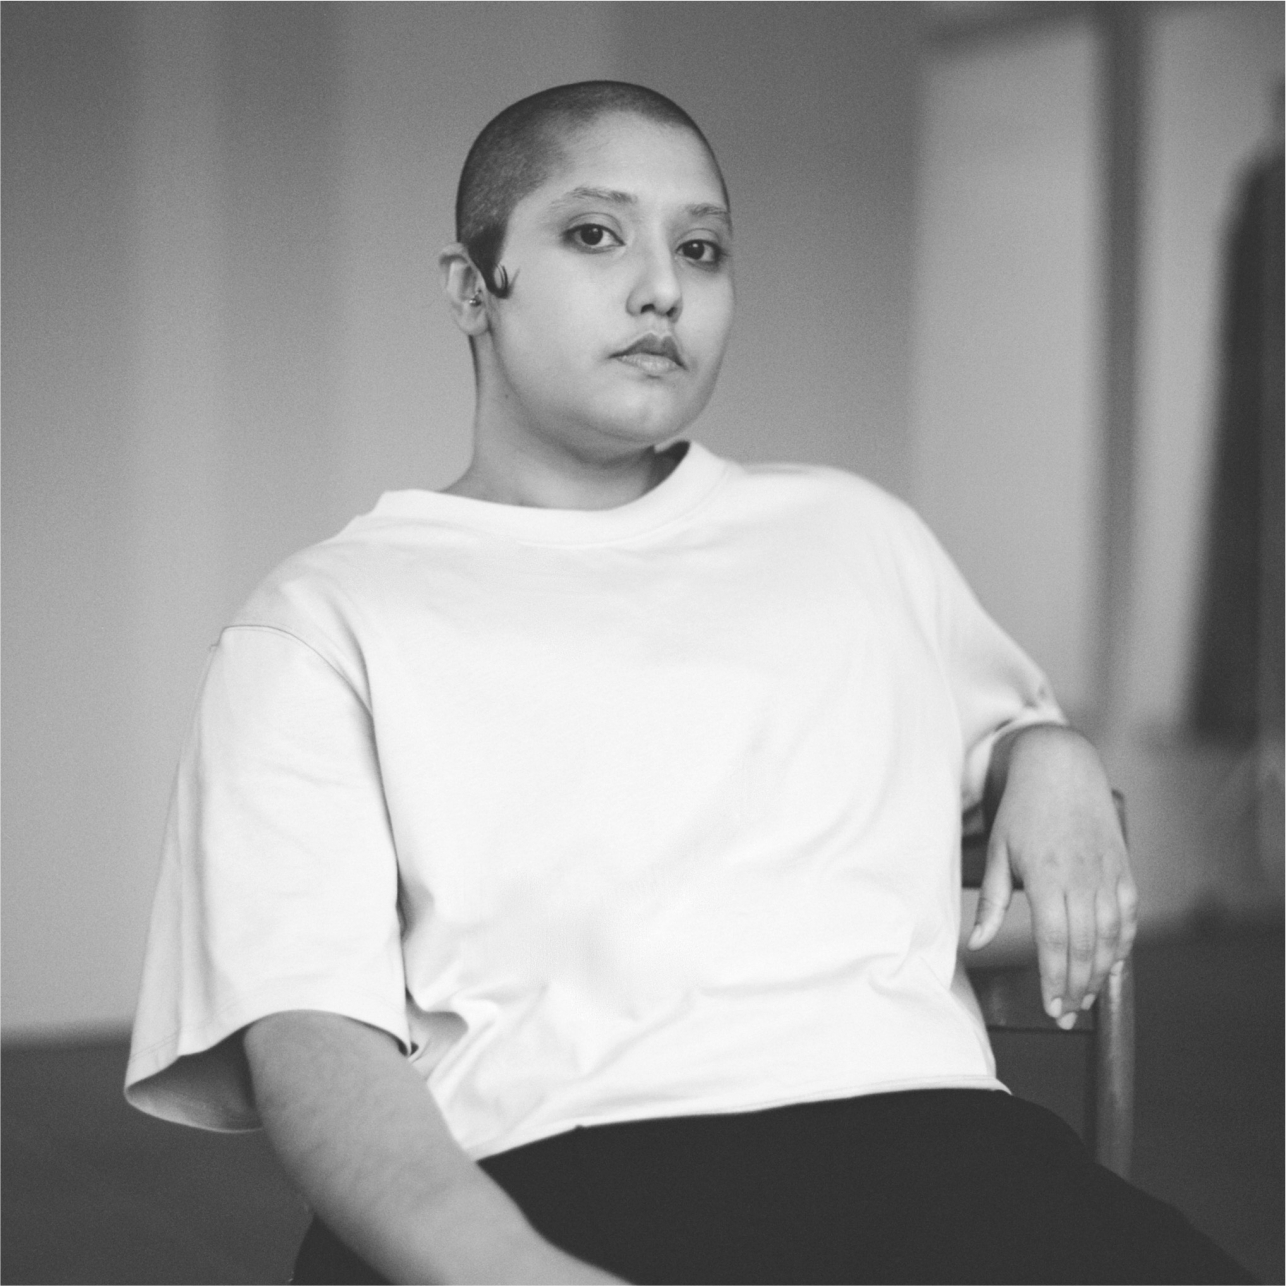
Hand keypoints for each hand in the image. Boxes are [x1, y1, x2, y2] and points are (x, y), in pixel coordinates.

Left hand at [967, 725, 1138, 1027]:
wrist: (1062, 768)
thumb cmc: (1023, 810)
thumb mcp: (998, 851)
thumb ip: (992, 901)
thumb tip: (977, 943)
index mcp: (1047, 877)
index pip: (1055, 942)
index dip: (1054, 979)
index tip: (1051, 1007)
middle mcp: (1083, 878)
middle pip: (1085, 947)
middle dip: (1077, 986)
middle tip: (1066, 1013)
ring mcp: (1108, 873)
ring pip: (1111, 936)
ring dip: (1100, 972)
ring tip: (1086, 997)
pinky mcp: (1123, 867)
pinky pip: (1128, 915)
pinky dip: (1123, 944)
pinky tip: (1113, 964)